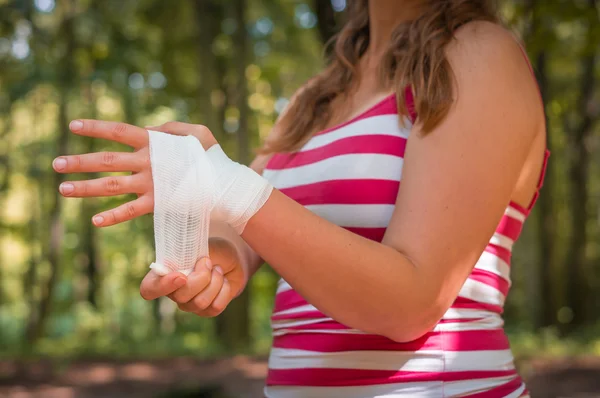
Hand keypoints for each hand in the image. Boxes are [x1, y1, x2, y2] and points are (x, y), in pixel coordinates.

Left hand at [53, 120, 216, 226]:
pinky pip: (130, 211)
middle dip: (79, 162)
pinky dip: (113, 216)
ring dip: (85, 188)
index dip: (96, 127)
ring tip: (62, 189)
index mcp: (155, 142)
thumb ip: (170, 128)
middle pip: (107, 160)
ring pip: (111, 186)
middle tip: (55, 164)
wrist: (226, 186)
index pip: (119, 132)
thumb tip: (149, 129)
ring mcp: (151, 184)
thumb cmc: (212, 157)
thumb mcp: (196, 132)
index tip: (73, 126)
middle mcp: (148, 162)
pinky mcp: (157, 204)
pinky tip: (94, 220)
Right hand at [139, 237, 246, 315]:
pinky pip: (215, 307)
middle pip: (181, 297)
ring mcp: (189, 304)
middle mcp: (173, 292)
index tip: (181, 276)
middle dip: (202, 277)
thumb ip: (186, 253)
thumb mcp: (199, 245)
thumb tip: (177, 262)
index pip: (149, 289)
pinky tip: (224, 281)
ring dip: (215, 281)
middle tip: (208, 262)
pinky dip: (224, 290)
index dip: (162, 286)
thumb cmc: (211, 250)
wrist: (231, 258)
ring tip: (218, 270)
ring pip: (200, 303)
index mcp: (165, 273)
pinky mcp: (206, 311)